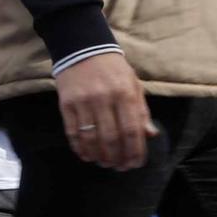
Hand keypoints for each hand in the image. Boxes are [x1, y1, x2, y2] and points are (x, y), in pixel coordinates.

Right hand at [57, 51, 155, 170]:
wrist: (83, 50)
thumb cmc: (113, 70)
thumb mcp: (134, 85)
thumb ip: (141, 110)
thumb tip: (149, 135)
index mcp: (125, 94)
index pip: (132, 130)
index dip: (134, 151)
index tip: (135, 163)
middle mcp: (104, 99)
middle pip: (111, 137)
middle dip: (116, 157)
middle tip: (119, 167)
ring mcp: (83, 102)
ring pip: (91, 137)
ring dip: (98, 155)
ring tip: (103, 163)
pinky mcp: (66, 104)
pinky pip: (72, 131)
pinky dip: (79, 147)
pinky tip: (86, 155)